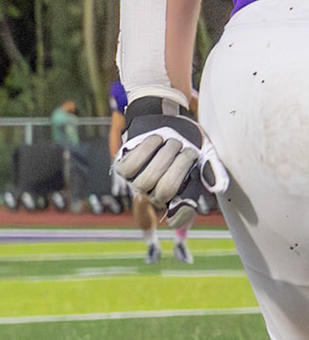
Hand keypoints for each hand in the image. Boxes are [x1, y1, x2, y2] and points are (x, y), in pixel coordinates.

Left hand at [113, 98, 224, 230]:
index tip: (184, 207)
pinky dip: (146, 149)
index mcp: (178, 200)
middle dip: (181, 165)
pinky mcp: (122, 170)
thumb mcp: (204, 159)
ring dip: (165, 156)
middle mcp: (155, 198)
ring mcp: (136, 185)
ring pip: (147, 181)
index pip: (180, 218)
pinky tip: (156, 140)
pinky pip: (131, 167)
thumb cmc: (187, 145)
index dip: (181, 216)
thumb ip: (210, 174)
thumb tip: (216, 188)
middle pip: (166, 192)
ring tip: (173, 143)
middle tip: (187, 150)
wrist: (168, 122)